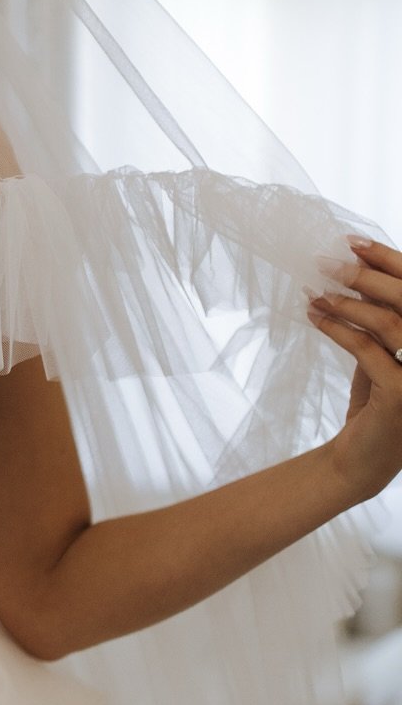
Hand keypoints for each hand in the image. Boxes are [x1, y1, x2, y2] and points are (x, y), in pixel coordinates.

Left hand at [307, 234, 401, 502]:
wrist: (362, 461)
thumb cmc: (378, 402)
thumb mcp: (385, 353)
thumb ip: (383, 317)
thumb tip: (356, 267)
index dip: (392, 263)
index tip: (355, 243)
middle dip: (367, 276)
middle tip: (327, 262)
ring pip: (389, 323)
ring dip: (348, 302)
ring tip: (314, 292)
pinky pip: (367, 350)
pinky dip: (337, 328)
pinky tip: (314, 316)